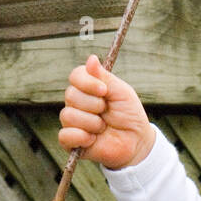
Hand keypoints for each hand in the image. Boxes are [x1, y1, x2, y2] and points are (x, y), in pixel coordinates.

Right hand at [58, 53, 154, 168]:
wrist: (136, 141)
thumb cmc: (129, 114)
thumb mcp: (121, 92)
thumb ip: (105, 77)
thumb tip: (91, 58)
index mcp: (87, 88)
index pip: (75, 76)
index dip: (88, 83)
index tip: (104, 91)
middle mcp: (76, 103)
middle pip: (71, 96)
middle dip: (94, 105)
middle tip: (107, 112)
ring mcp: (73, 122)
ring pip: (68, 116)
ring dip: (91, 123)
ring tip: (103, 128)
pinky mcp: (72, 142)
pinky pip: (64, 136)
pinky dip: (80, 137)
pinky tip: (93, 139)